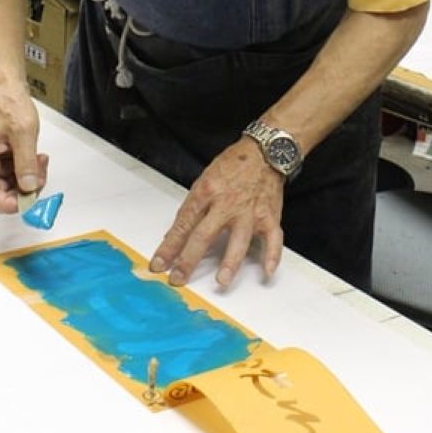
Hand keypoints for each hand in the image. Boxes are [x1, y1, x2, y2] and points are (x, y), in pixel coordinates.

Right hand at [0, 84, 48, 213]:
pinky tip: (37, 160)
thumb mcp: (23, 133)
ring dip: (27, 181)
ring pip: (9, 187)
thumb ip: (26, 162)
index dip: (7, 203)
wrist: (8, 91)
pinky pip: (14, 176)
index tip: (27, 202)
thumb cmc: (8, 104)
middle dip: (21, 191)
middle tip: (39, 181)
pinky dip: (27, 172)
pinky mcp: (2, 160)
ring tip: (40, 165)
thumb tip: (29, 187)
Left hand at [149, 138, 284, 288]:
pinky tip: (266, 272)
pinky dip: (272, 256)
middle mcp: (227, 203)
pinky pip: (273, 239)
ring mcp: (249, 211)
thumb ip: (193, 208)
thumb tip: (176, 235)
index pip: (183, 224)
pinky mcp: (269, 216)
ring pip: (238, 240)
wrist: (264, 151)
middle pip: (204, 235)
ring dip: (230, 262)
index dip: (169, 246)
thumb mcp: (205, 180)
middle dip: (189, 259)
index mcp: (207, 192)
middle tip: (178, 278)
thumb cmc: (233, 165)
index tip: (159, 264)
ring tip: (221, 281)